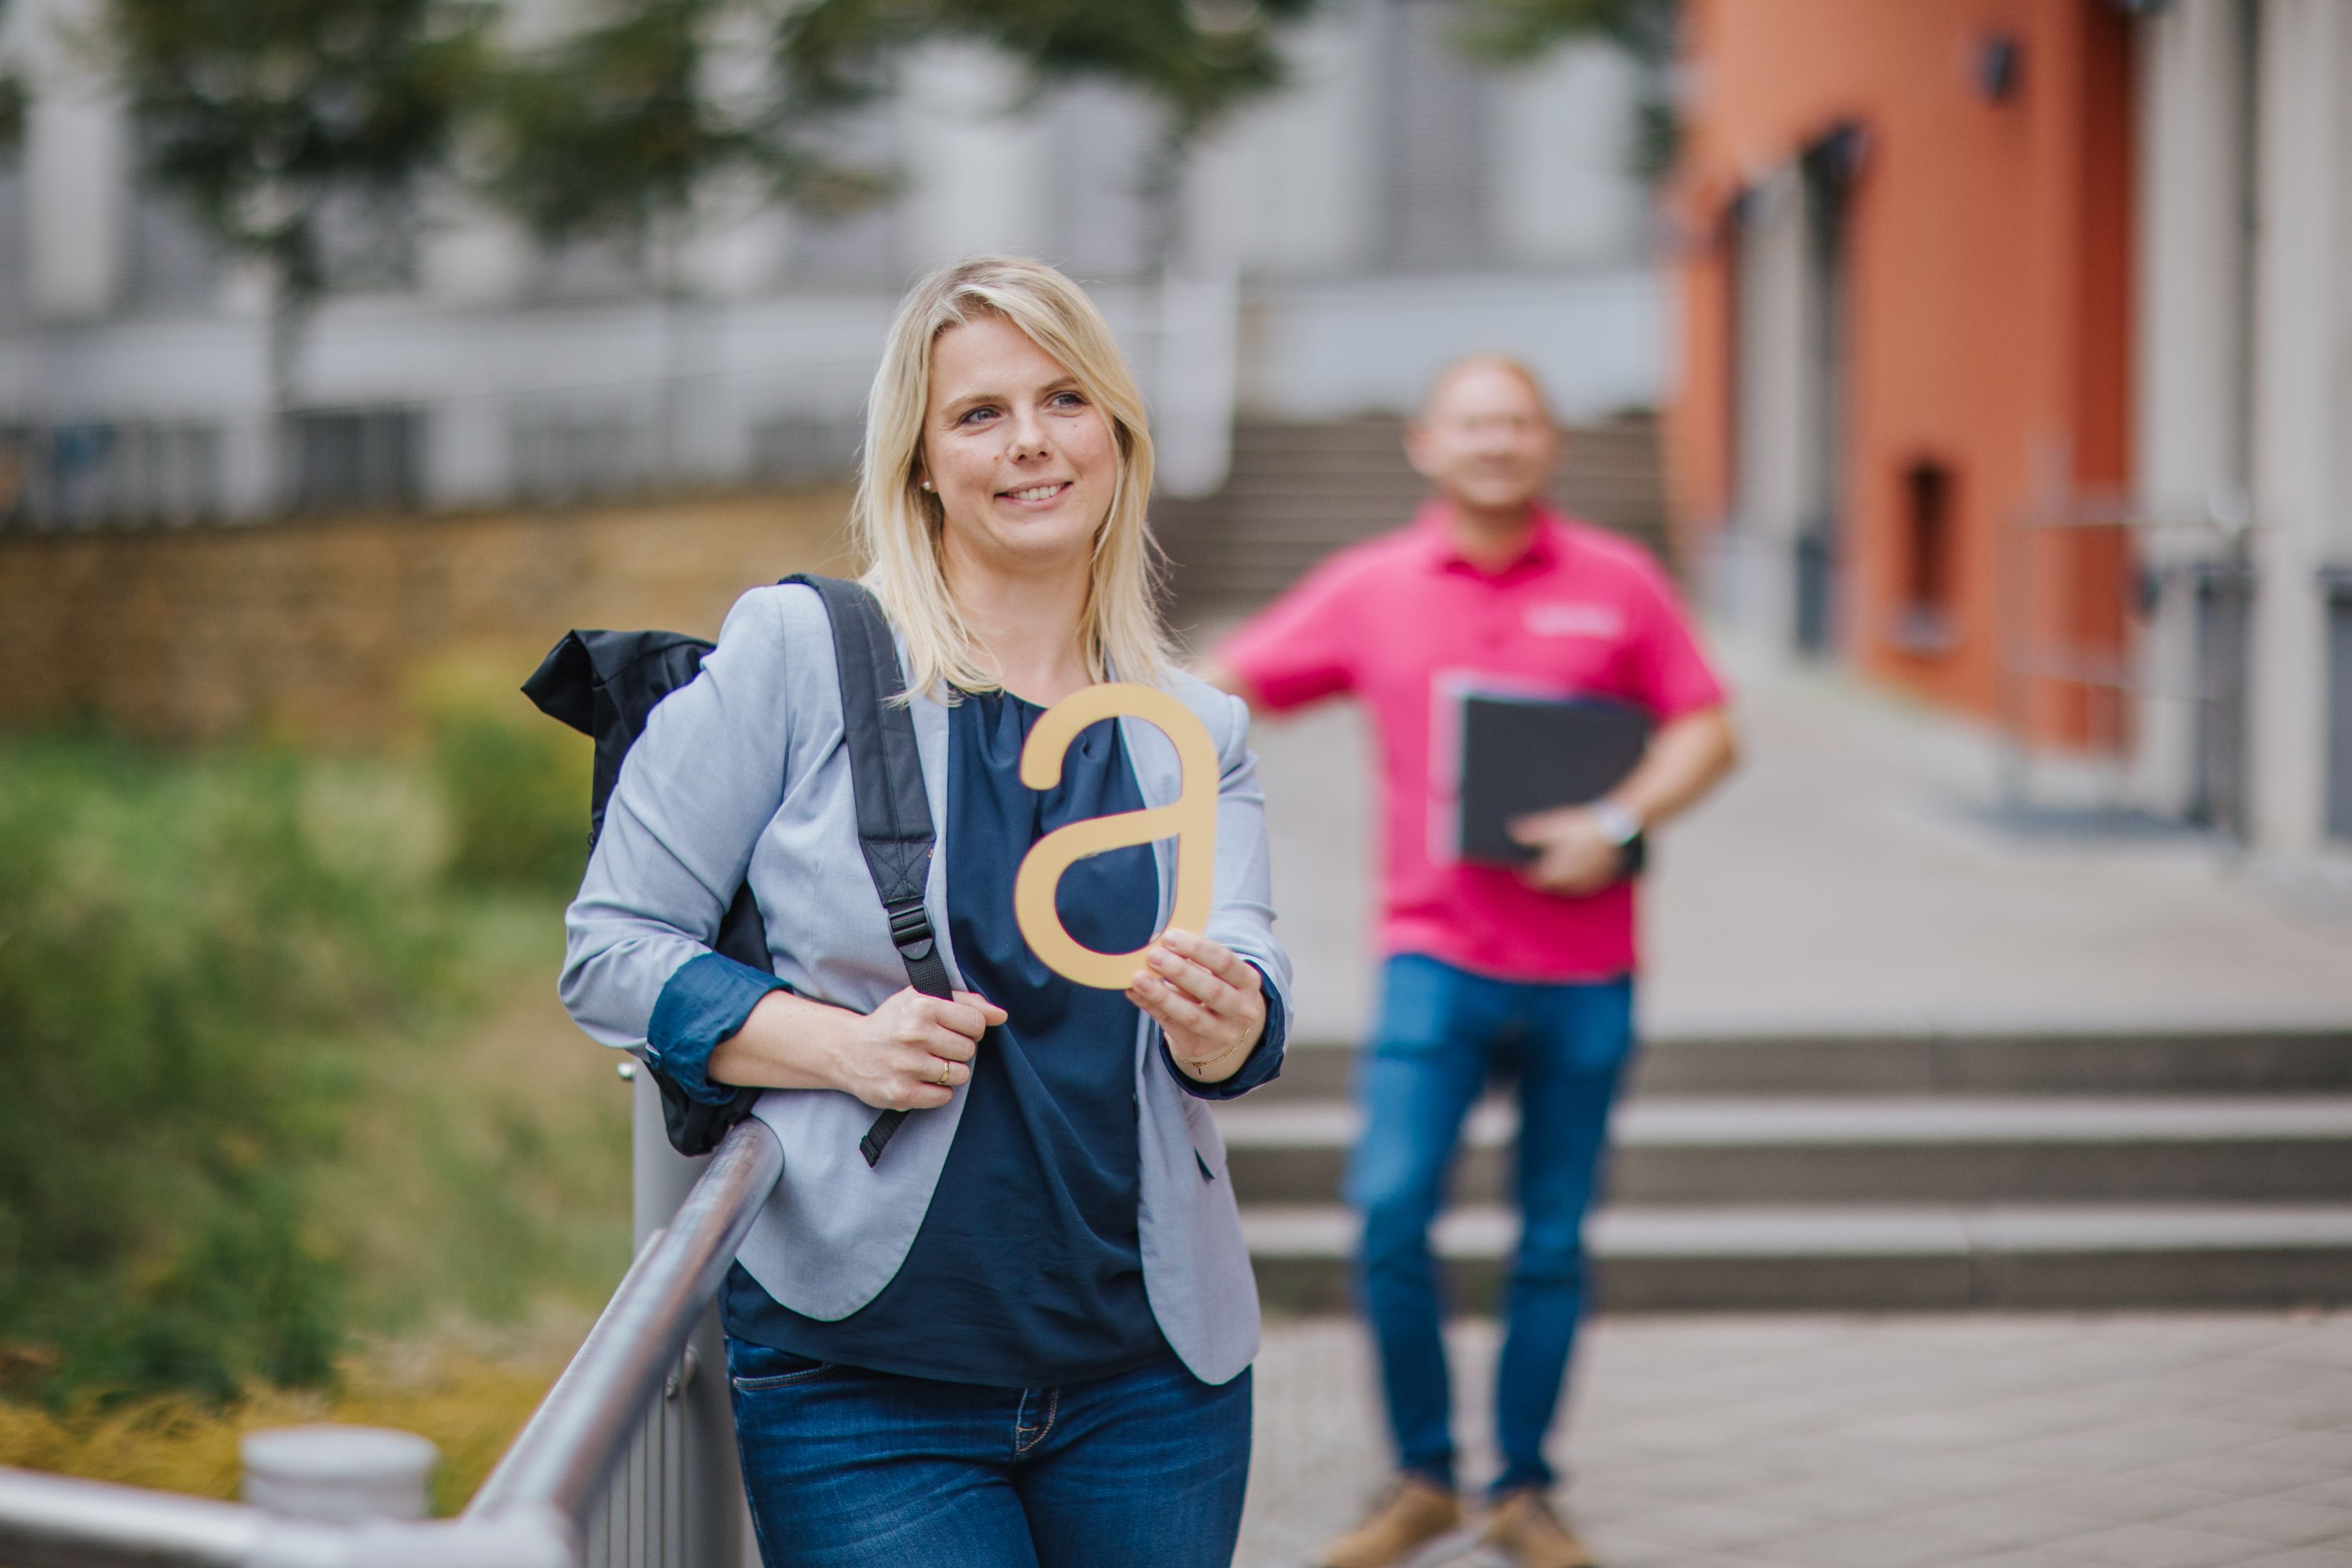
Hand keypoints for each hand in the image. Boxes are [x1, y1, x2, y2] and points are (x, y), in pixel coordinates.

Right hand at [831, 987, 1005, 1110]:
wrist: (847, 1051)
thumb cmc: (892, 1023)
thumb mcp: (922, 999)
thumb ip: (966, 1002)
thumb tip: (1001, 1015)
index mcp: (922, 1006)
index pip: (976, 1022)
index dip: (970, 1028)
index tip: (953, 1030)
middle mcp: (914, 1035)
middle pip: (969, 1050)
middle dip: (957, 1051)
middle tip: (935, 1048)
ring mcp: (908, 1066)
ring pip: (960, 1075)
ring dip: (949, 1072)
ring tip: (927, 1064)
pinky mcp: (902, 1093)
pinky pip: (944, 1097)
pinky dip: (937, 1092)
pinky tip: (920, 1080)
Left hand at [1128, 928, 1267, 1082]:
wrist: (1224, 1032)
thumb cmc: (1215, 989)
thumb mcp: (1217, 973)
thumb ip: (1193, 958)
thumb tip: (1157, 941)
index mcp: (1248, 982)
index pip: (1225, 962)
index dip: (1197, 949)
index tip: (1170, 937)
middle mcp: (1242, 1010)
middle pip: (1212, 990)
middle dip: (1180, 972)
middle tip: (1153, 956)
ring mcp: (1222, 1033)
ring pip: (1191, 1015)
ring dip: (1162, 995)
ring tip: (1138, 978)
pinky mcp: (1198, 1047)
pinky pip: (1170, 1026)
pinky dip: (1150, 1007)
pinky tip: (1134, 993)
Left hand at [1509, 806, 1625, 896]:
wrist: (1612, 829)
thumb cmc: (1580, 827)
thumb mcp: (1553, 826)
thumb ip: (1532, 832)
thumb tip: (1512, 831)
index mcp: (1554, 871)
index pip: (1536, 880)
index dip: (1528, 876)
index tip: (1524, 870)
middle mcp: (1568, 881)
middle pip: (1552, 888)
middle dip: (1545, 881)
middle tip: (1540, 874)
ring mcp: (1585, 882)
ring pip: (1568, 890)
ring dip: (1561, 886)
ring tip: (1557, 877)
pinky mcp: (1599, 880)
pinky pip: (1585, 888)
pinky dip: (1578, 886)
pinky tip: (1576, 879)